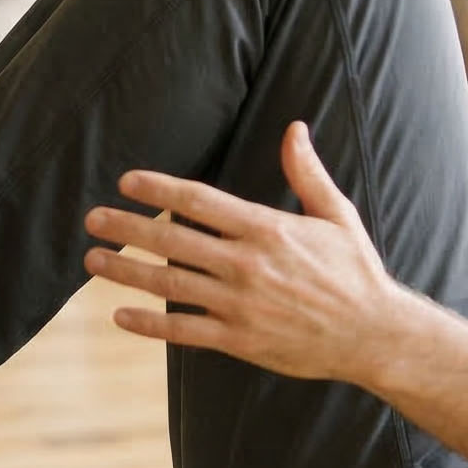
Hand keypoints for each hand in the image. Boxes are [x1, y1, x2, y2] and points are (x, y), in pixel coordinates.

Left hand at [83, 121, 405, 383]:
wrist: (374, 334)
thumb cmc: (357, 271)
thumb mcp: (337, 215)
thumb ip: (306, 172)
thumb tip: (294, 128)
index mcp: (267, 228)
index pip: (199, 201)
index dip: (158, 189)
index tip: (127, 181)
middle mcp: (247, 264)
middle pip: (173, 240)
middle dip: (128, 228)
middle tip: (93, 219)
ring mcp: (240, 304)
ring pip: (169, 284)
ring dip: (126, 271)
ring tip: (93, 260)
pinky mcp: (240, 340)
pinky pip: (184, 331)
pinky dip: (150, 325)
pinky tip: (120, 316)